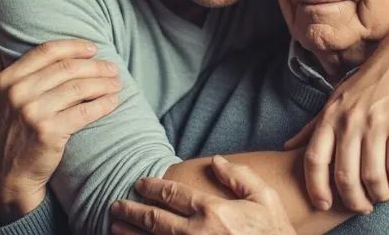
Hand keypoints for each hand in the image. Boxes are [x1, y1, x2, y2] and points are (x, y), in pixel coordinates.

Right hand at [0, 40, 121, 220]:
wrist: (10, 176)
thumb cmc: (5, 134)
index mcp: (6, 81)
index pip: (46, 52)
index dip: (74, 47)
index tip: (93, 48)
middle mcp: (17, 94)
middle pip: (67, 69)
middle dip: (95, 66)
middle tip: (112, 67)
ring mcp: (33, 113)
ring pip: (79, 88)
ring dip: (103, 83)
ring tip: (116, 83)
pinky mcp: (50, 132)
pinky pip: (84, 112)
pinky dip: (103, 105)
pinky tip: (114, 102)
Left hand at [110, 156, 295, 234]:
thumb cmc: (274, 232)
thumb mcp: (265, 199)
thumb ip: (240, 177)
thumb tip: (215, 161)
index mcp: (213, 211)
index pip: (173, 194)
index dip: (152, 187)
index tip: (140, 183)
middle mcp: (197, 233)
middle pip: (154, 219)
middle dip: (132, 210)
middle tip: (117, 205)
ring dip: (129, 233)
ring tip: (114, 225)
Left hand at [285, 25, 388, 211]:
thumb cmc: (371, 80)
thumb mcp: (337, 98)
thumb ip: (313, 126)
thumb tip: (286, 146)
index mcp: (331, 115)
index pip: (313, 159)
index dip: (316, 187)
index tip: (323, 204)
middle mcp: (349, 120)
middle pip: (343, 175)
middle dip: (352, 199)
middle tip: (361, 207)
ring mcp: (375, 122)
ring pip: (372, 176)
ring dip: (378, 194)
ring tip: (382, 195)